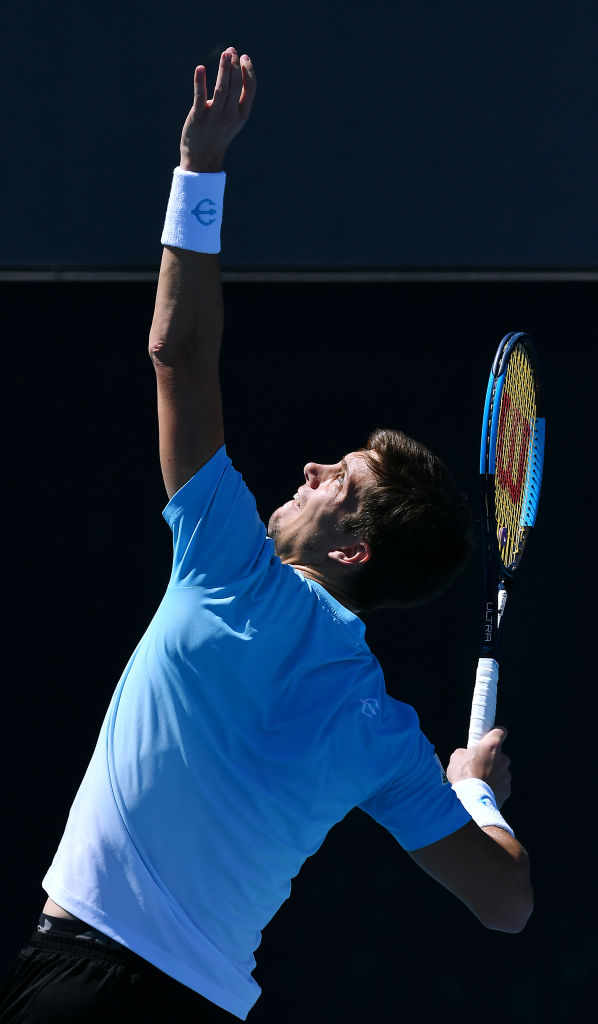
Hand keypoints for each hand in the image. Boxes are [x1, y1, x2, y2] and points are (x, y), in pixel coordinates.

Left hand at [179, 46, 256, 172]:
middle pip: (236, 85)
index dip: (248, 70)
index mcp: (242, 114)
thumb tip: (233, 70)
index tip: (243, 56)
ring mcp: (214, 117)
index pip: (250, 88)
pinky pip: (200, 97)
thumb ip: (236, 99)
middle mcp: (230, 115)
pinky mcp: (198, 117)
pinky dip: (200, 82)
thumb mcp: (233, 119)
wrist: (202, 158)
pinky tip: (200, 68)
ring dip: (223, 70)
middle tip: (231, 50)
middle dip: (235, 66)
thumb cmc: (218, 135)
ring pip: (221, 89)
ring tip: (225, 53)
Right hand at [446, 727, 511, 807]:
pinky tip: (482, 791)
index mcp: (492, 746)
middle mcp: (503, 759)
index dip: (495, 733)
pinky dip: (493, 787)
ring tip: (478, 782)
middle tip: (477, 765)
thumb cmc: (463, 775)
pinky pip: (500, 785)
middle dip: (490, 759)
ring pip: (500, 771)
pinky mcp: (506, 790)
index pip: (500, 731)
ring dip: (492, 774)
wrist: (470, 799)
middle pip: (499, 755)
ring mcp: (506, 775)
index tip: (490, 736)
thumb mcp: (457, 756)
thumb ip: (466, 752)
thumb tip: (468, 756)